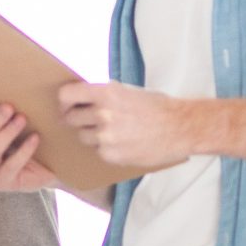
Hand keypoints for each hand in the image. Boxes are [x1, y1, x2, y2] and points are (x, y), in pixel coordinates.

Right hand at [0, 98, 61, 193]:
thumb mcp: (18, 117)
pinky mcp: (0, 183)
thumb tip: (11, 80)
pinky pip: (10, 165)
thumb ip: (9, 105)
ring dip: (6, 134)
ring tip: (22, 120)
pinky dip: (23, 150)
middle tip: (9, 108)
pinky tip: (35, 138)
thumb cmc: (29, 134)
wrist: (48, 163)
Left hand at [58, 81, 199, 171]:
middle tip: (91, 119)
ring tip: (113, 131)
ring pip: (82, 136)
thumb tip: (80, 96)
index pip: (66, 95)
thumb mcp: (127, 91)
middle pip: (70, 118)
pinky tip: (123, 142)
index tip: (68, 105)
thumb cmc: (156, 106)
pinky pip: (97, 151)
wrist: (180, 128)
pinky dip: (105, 148)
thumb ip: (103, 94)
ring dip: (91, 134)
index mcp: (106, 93)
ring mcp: (106, 136)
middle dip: (78, 119)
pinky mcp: (111, 155)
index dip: (65, 101)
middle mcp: (102, 114)